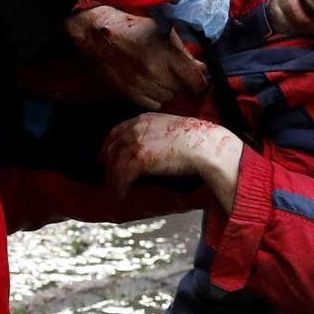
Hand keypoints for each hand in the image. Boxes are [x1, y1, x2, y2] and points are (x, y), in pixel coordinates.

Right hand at [66, 6, 207, 109]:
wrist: (98, 35)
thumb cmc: (133, 29)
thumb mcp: (162, 32)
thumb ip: (184, 52)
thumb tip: (202, 69)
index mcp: (166, 54)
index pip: (196, 81)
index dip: (201, 82)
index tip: (199, 79)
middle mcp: (154, 71)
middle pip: (182, 90)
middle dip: (183, 83)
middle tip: (175, 72)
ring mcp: (140, 84)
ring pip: (168, 98)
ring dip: (168, 89)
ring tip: (159, 75)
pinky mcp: (128, 92)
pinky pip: (153, 103)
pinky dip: (154, 95)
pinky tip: (149, 82)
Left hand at [101, 113, 242, 210]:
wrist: (206, 145)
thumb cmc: (198, 139)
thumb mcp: (172, 127)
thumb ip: (158, 133)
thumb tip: (154, 149)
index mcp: (144, 119)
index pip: (117, 131)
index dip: (110, 145)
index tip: (107, 155)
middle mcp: (136, 129)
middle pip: (112, 146)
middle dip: (106, 162)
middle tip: (106, 174)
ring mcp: (137, 143)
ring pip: (114, 162)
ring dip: (111, 178)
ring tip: (112, 189)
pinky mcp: (140, 159)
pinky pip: (121, 175)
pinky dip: (117, 186)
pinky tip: (118, 194)